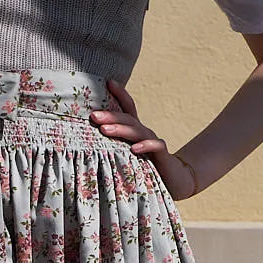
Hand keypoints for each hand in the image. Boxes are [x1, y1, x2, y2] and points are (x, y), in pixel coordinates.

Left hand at [91, 81, 199, 198]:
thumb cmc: (145, 167)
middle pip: (128, 118)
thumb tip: (87, 140)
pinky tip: (133, 149)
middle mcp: (144, 132)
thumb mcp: (126, 154)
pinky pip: (155, 147)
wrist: (175, 181)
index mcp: (135, 130)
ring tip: (104, 130)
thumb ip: (112, 146)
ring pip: (137, 131)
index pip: (128, 107)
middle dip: (110, 115)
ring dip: (121, 129)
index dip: (120, 93)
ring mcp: (153, 142)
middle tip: (93, 115)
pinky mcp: (163, 155)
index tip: (108, 82)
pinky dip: (145, 146)